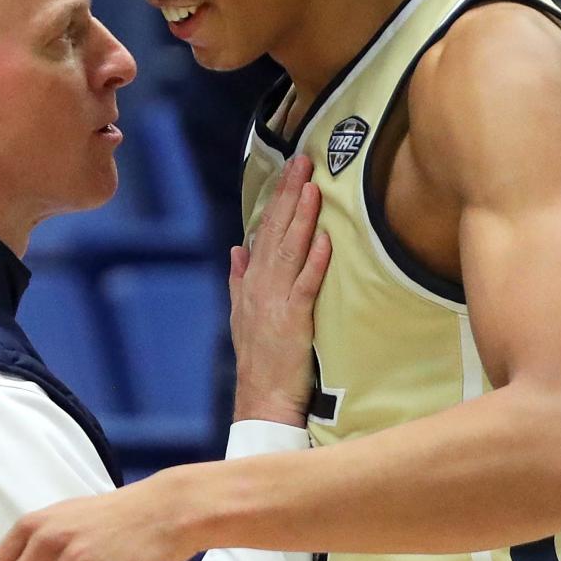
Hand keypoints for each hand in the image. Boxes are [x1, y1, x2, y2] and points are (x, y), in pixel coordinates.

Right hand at [230, 155, 330, 425]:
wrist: (261, 398)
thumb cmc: (260, 359)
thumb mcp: (242, 315)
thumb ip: (239, 279)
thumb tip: (238, 248)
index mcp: (250, 282)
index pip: (264, 230)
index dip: (277, 199)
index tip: (290, 170)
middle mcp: (259, 286)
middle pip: (275, 232)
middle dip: (289, 195)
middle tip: (303, 161)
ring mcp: (274, 302)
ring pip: (289, 250)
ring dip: (301, 217)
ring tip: (312, 186)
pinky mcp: (292, 320)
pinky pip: (305, 285)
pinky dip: (314, 261)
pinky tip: (323, 238)